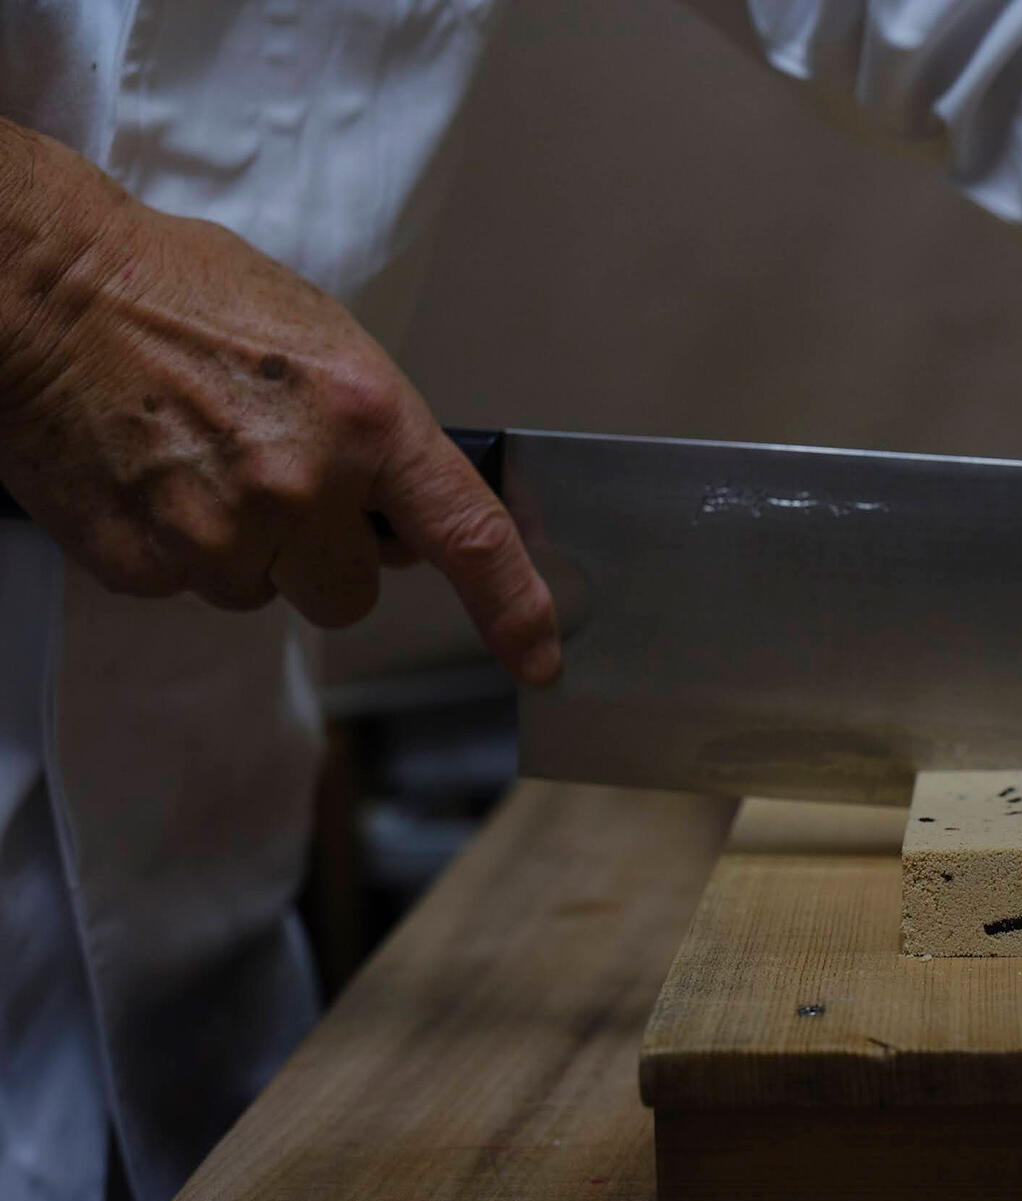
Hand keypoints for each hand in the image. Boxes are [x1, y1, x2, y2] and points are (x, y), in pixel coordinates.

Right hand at [0, 123, 559, 684]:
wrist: (40, 291)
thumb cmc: (182, 297)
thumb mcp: (325, 344)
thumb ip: (378, 441)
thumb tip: (406, 521)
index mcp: (368, 419)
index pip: (470, 536)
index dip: (514, 608)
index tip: (540, 657)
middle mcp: (303, 487)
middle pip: (353, 594)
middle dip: (325, 554)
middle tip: (274, 479)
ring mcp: (219, 535)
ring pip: (266, 593)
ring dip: (246, 549)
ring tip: (196, 459)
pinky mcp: (144, 565)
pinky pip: (189, 588)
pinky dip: (175, 547)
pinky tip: (152, 476)